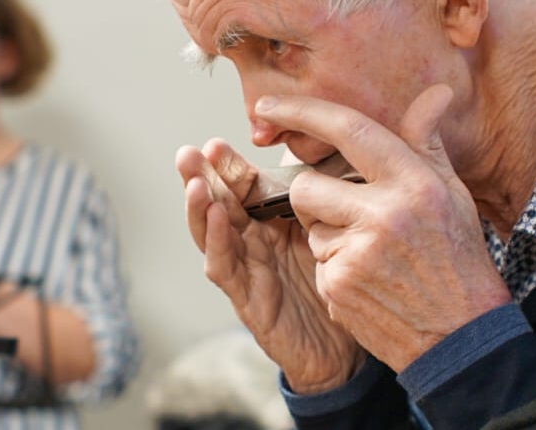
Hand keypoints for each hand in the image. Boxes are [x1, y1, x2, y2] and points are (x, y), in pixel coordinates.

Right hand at [176, 139, 362, 393]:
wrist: (346, 350)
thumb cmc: (338, 284)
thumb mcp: (332, 230)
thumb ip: (324, 194)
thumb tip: (329, 145)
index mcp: (270, 223)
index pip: (242, 187)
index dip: (228, 166)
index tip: (219, 142)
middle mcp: (252, 244)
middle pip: (217, 204)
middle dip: (200, 178)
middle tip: (189, 154)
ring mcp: (246, 272)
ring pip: (211, 234)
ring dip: (199, 208)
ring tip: (194, 183)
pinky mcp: (249, 301)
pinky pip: (226, 271)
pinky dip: (217, 244)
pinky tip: (215, 221)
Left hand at [255, 85, 511, 371]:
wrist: (461, 335)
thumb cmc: (457, 257)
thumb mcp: (450, 195)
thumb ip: (426, 144)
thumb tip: (435, 93)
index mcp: (413, 182)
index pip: (349, 131)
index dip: (302, 111)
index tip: (267, 105)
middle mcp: (384, 213)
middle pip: (305, 187)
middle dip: (312, 199)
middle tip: (348, 216)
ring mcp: (357, 253)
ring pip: (309, 230)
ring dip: (329, 239)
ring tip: (373, 257)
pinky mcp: (338, 287)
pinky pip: (317, 265)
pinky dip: (336, 272)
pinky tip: (370, 283)